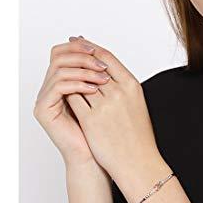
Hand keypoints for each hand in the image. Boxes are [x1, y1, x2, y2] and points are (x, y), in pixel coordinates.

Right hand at [33, 38, 112, 166]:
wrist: (95, 156)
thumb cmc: (101, 128)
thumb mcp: (101, 93)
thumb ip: (95, 72)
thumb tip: (100, 49)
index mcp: (61, 81)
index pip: (62, 52)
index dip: (79, 47)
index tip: (99, 51)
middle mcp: (49, 87)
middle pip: (57, 56)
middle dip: (82, 56)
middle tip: (101, 64)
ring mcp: (44, 98)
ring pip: (59, 70)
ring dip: (84, 70)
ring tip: (103, 78)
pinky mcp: (43, 110)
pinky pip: (58, 87)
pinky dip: (78, 84)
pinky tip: (94, 90)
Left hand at [64, 36, 160, 179]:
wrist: (138, 161)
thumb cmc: (139, 135)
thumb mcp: (136, 103)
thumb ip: (122, 86)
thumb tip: (105, 71)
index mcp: (132, 85)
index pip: (108, 57)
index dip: (91, 47)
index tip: (81, 41)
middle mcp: (119, 92)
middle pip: (92, 65)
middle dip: (78, 57)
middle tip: (67, 48)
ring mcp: (105, 106)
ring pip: (80, 80)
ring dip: (71, 74)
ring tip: (63, 68)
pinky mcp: (92, 120)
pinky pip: (74, 98)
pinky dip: (67, 92)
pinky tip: (63, 90)